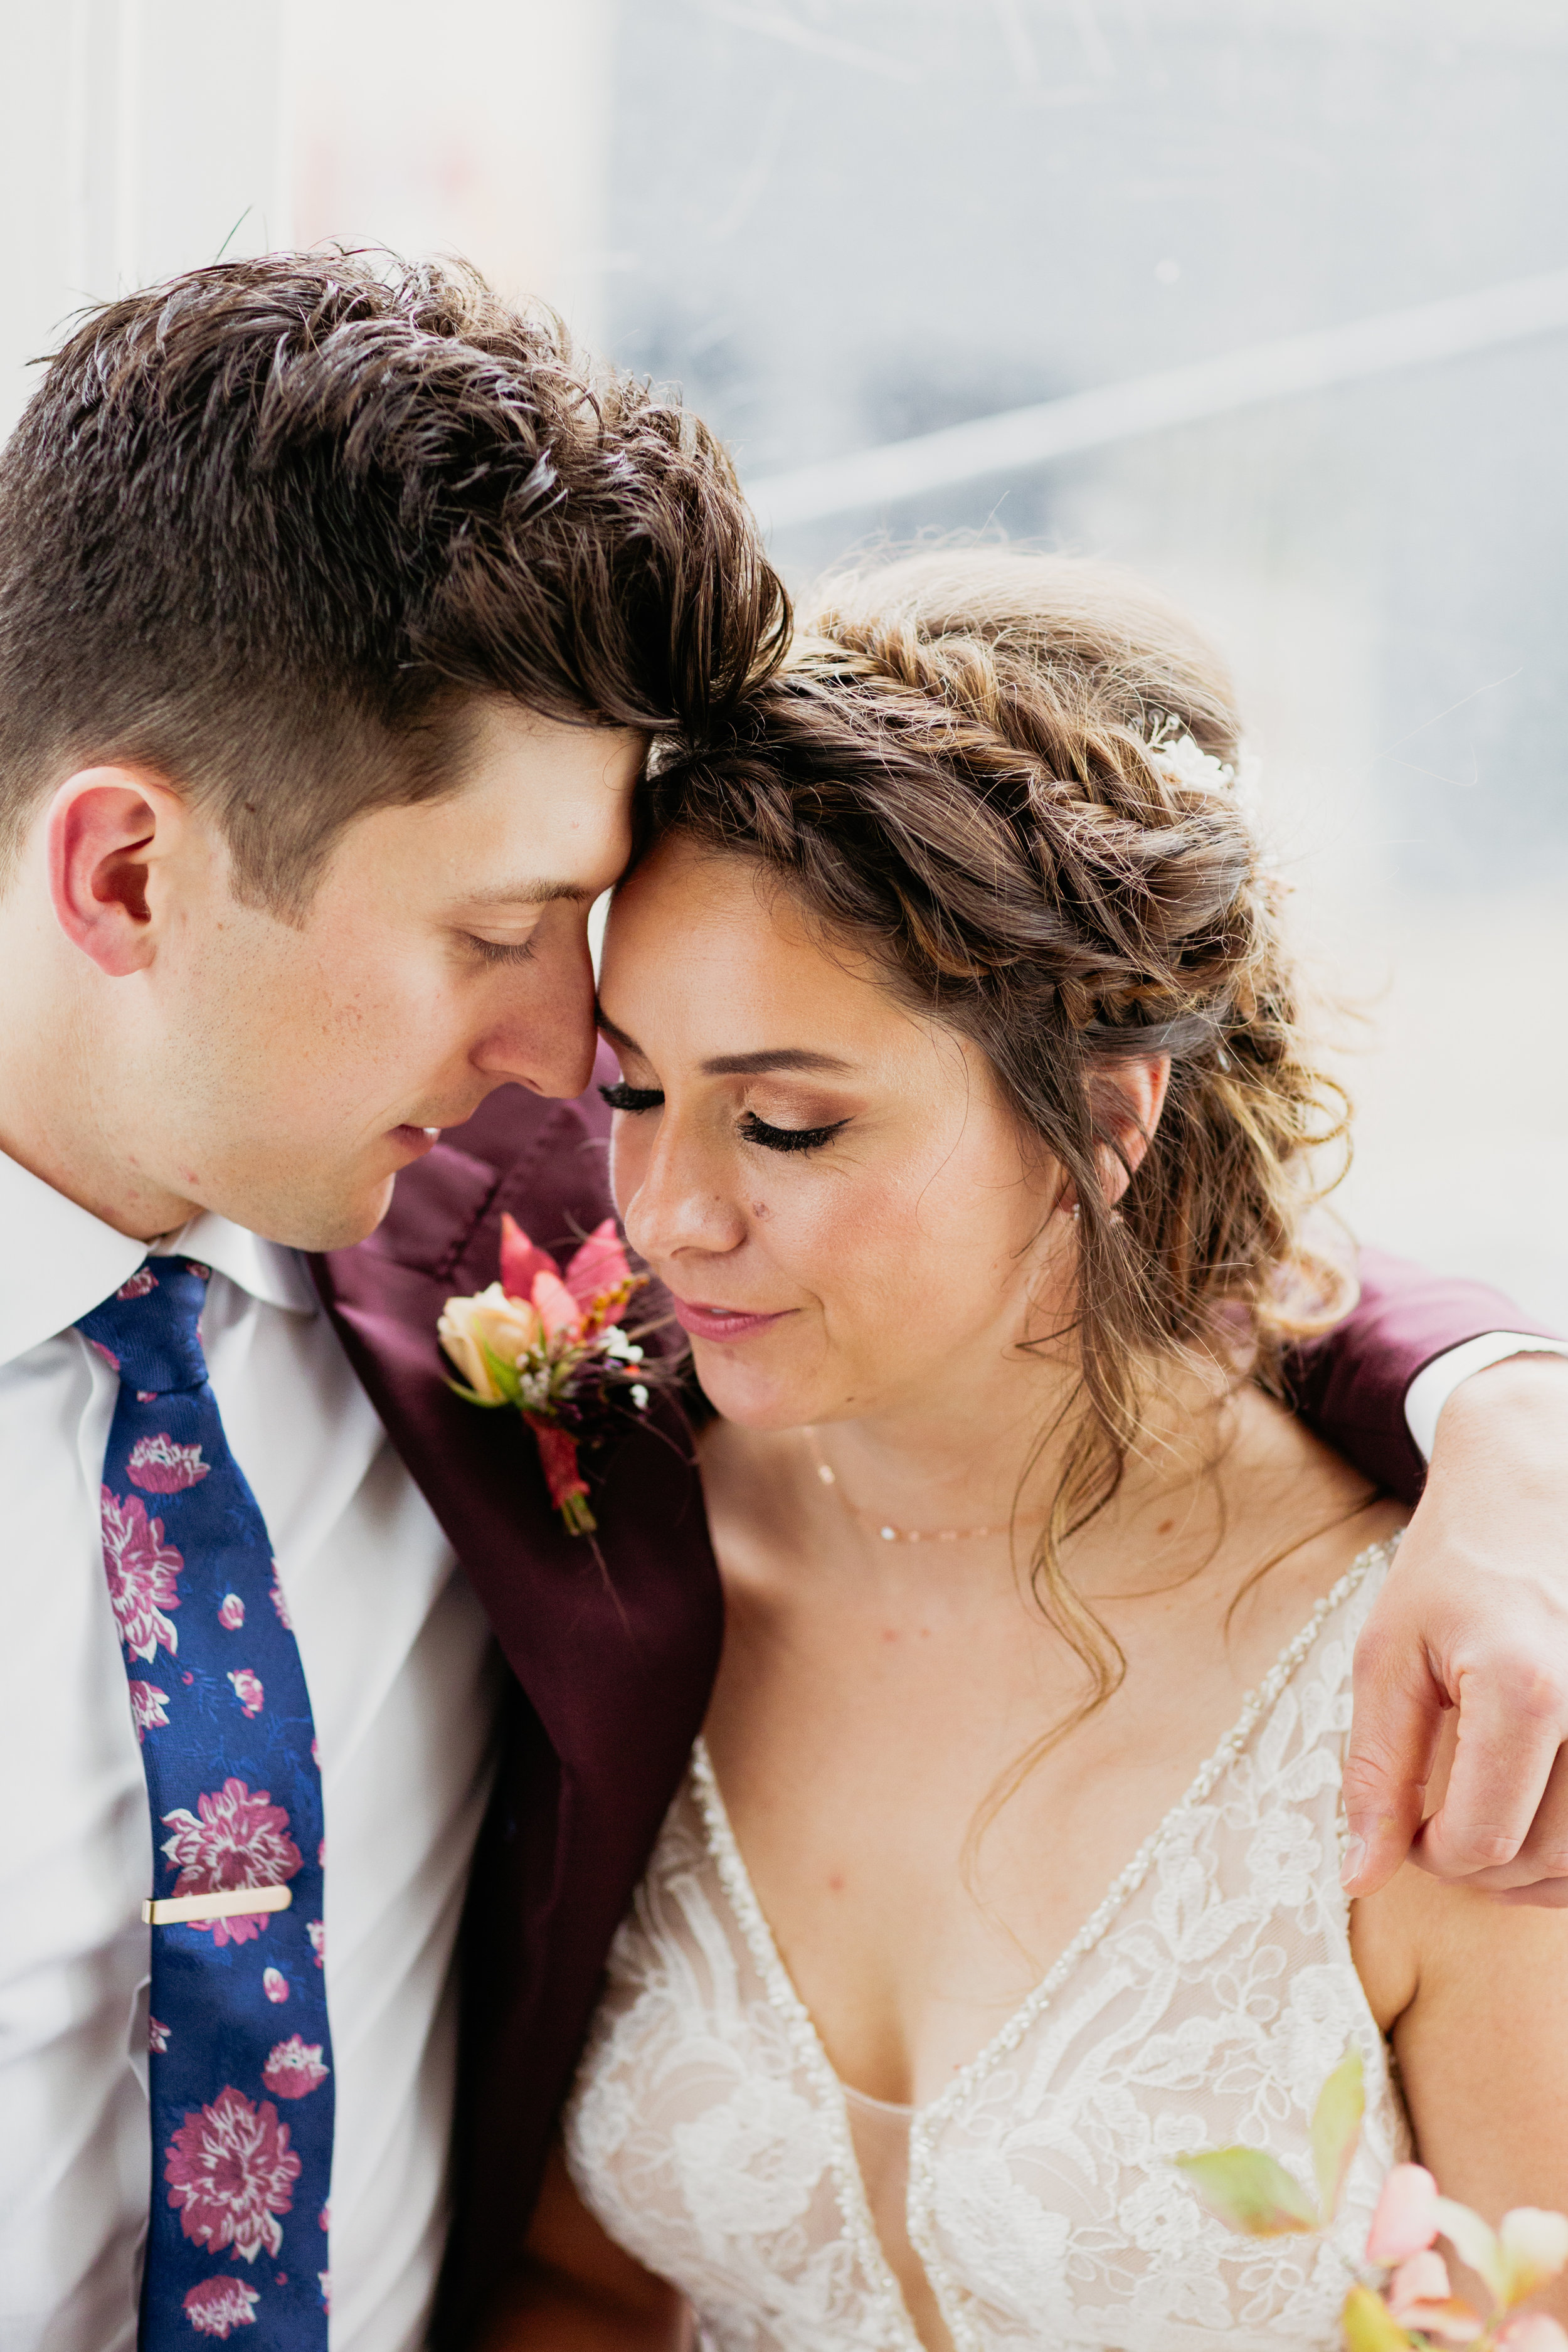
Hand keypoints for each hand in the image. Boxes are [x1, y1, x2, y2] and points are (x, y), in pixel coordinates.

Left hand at [1341, 1352, 1567, 1903]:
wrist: (1538, 1482)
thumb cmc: (1455, 1562)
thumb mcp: (1389, 1654)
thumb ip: (1377, 1771)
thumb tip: (1363, 1875)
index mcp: (1525, 1688)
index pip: (1481, 1842)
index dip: (1430, 1856)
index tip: (1406, 1830)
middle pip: (1546, 1860)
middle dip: (1483, 1872)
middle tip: (1440, 1837)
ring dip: (1539, 1875)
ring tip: (1489, 1837)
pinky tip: (1539, 1821)